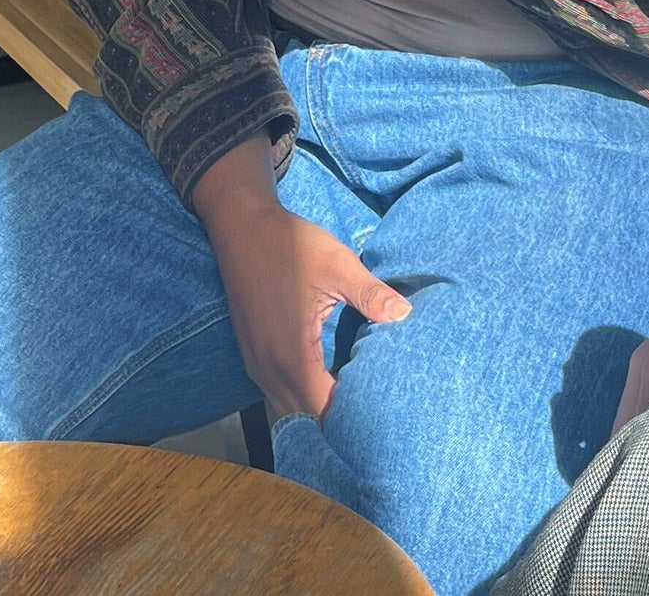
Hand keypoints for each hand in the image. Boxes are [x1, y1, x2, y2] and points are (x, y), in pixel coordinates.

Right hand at [196, 149, 410, 420]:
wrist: (243, 228)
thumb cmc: (292, 245)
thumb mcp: (338, 265)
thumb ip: (371, 295)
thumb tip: (406, 315)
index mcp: (292, 354)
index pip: (322, 409)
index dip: (349, 417)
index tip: (379, 414)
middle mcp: (268, 369)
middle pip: (303, 416)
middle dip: (334, 419)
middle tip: (371, 411)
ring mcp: (255, 364)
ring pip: (287, 407)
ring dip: (315, 410)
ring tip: (352, 401)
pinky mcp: (252, 354)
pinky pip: (276, 391)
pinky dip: (299, 396)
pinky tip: (324, 381)